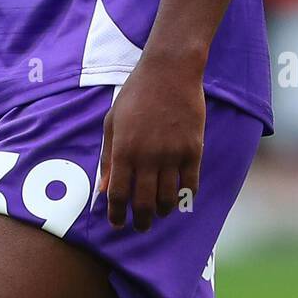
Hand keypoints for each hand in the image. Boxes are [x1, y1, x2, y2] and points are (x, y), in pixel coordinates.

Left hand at [98, 61, 205, 230]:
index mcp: (124, 150)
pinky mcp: (193, 149)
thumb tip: (104, 190)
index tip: (117, 224)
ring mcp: (172, 154)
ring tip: (159, 213)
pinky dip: (185, 196)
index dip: (117, 215)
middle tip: (140, 226)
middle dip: (141, 221)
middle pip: (144, 203)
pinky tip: (179, 197)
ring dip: (162, 212)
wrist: (169, 72)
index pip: (118, 195)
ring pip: (169, 198)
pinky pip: (190, 184)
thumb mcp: (112, 122)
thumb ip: (108, 157)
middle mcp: (148, 156)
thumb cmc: (136, 94)